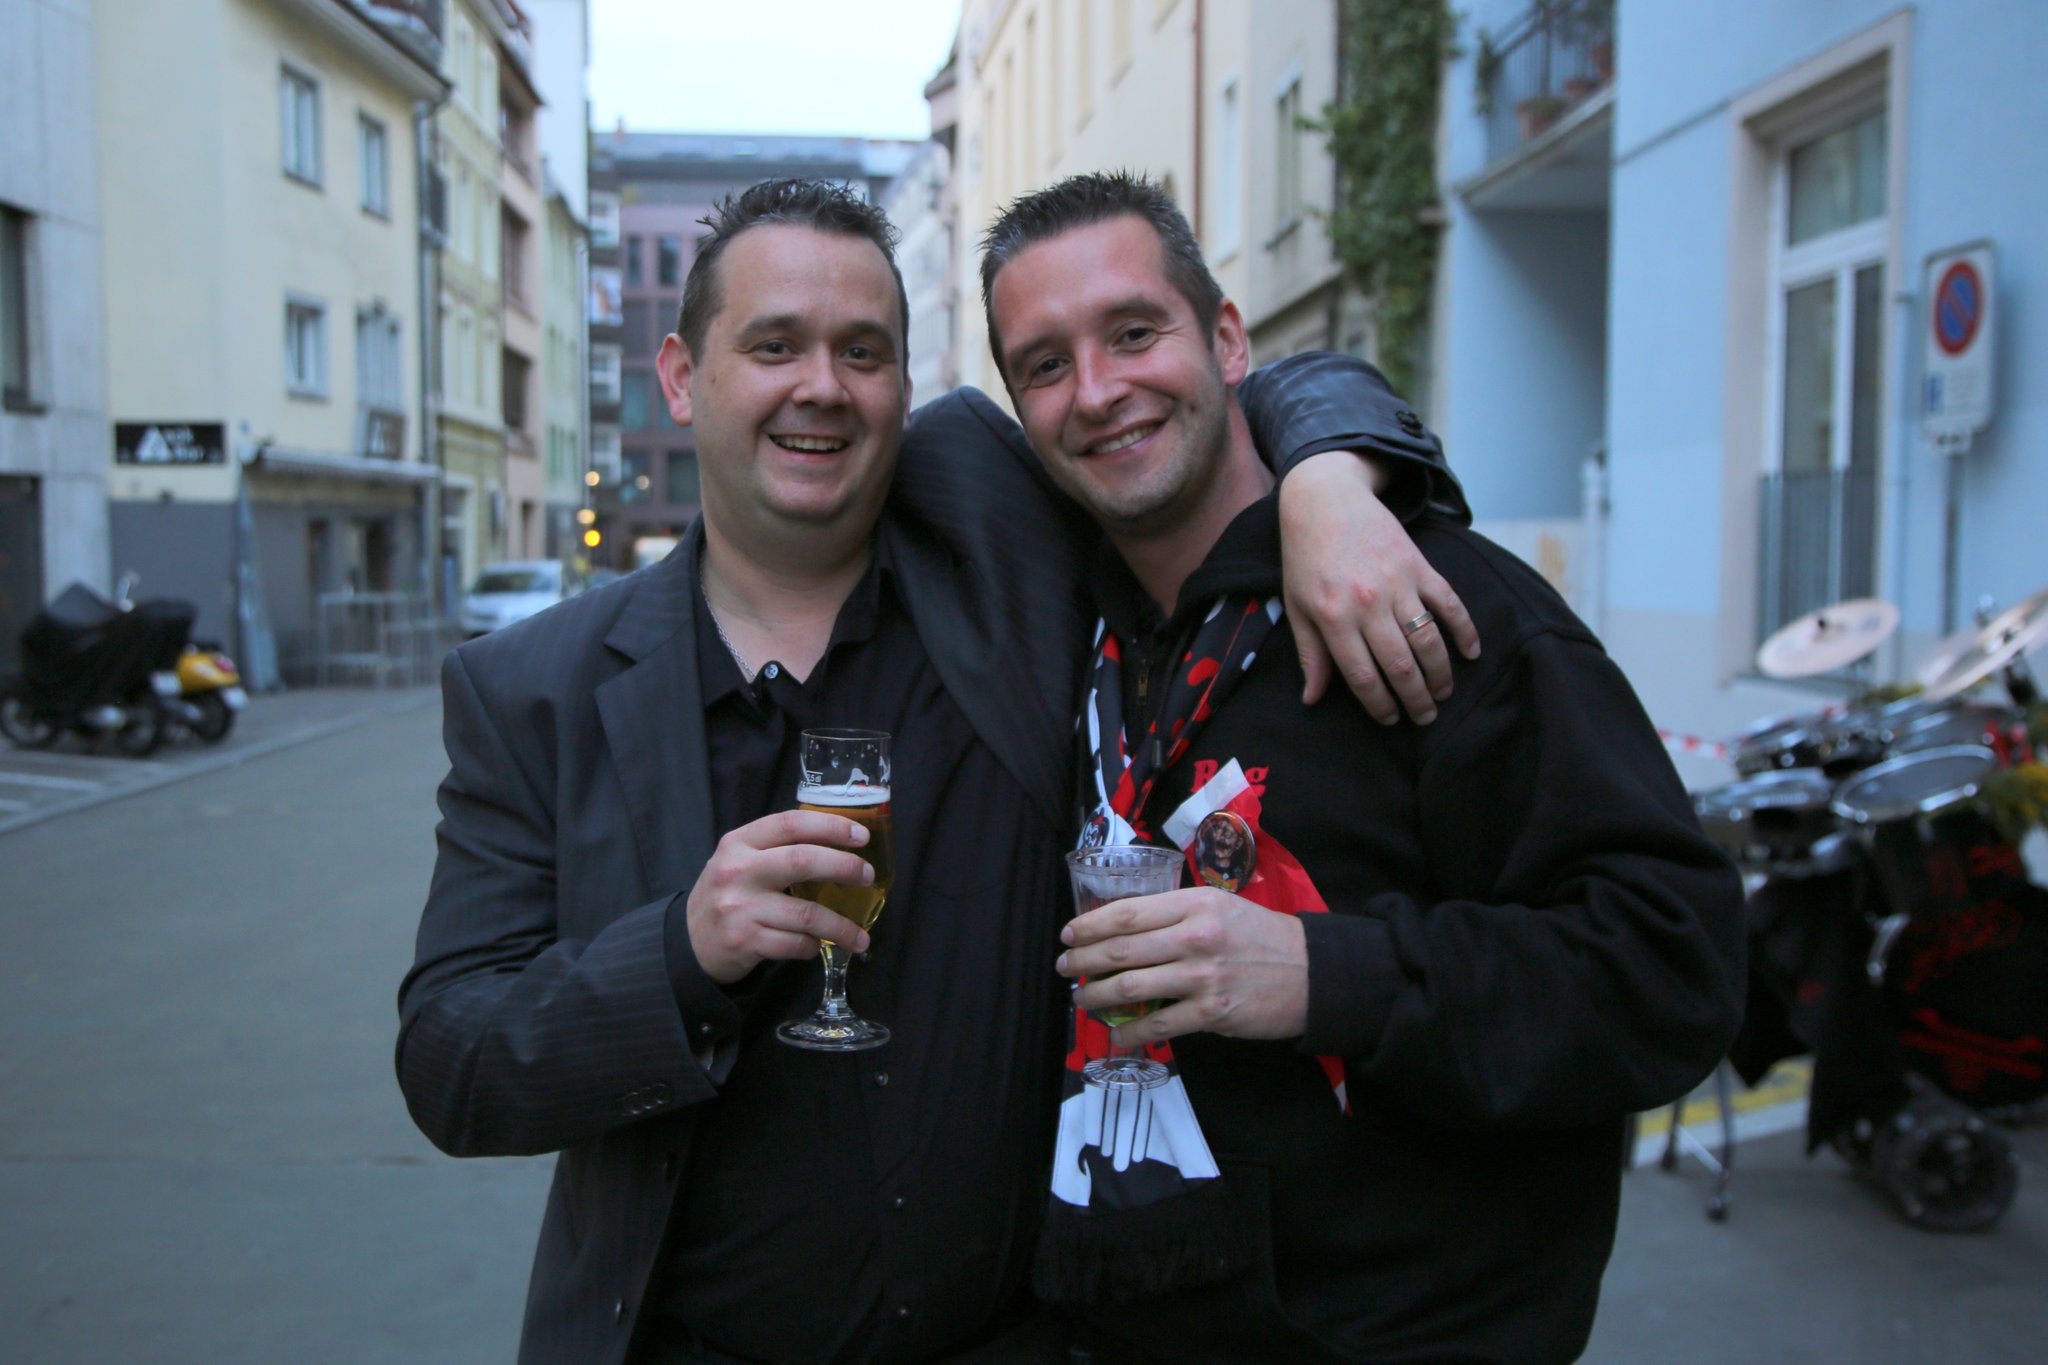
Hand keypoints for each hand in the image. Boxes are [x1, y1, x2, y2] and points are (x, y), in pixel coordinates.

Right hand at [685, 810, 875, 983]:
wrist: (689, 941)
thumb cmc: (727, 894)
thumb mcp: (740, 859)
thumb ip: (777, 848)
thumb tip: (840, 842)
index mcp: (739, 842)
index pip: (791, 824)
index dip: (831, 826)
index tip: (860, 835)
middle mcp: (738, 871)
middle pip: (803, 861)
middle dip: (844, 867)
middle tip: (867, 876)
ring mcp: (740, 908)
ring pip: (807, 913)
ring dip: (841, 926)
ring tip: (860, 937)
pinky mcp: (745, 942)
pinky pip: (795, 944)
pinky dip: (813, 946)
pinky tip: (817, 944)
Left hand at [1056, 887, 1308, 1044]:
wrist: (1311, 972)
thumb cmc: (1260, 936)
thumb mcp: (1219, 906)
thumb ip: (1175, 914)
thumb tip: (1124, 929)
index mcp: (1194, 903)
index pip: (1127, 913)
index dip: (1089, 926)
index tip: (1069, 935)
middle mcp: (1194, 936)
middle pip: (1121, 949)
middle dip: (1083, 960)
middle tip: (1064, 967)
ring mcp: (1201, 977)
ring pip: (1131, 987)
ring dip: (1097, 995)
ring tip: (1082, 998)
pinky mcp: (1210, 1012)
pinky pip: (1156, 1023)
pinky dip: (1129, 1030)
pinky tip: (1116, 1032)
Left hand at [1278, 450, 1480, 723]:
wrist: (1325, 499)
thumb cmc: (1305, 558)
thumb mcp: (1297, 607)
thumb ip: (1310, 655)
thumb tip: (1312, 699)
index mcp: (1334, 618)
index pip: (1364, 677)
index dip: (1380, 705)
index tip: (1392, 719)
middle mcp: (1368, 604)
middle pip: (1401, 666)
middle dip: (1416, 699)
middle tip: (1425, 717)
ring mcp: (1398, 583)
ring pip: (1428, 641)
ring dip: (1441, 674)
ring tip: (1443, 694)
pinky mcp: (1419, 565)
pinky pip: (1450, 603)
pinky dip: (1465, 630)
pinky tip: (1471, 653)